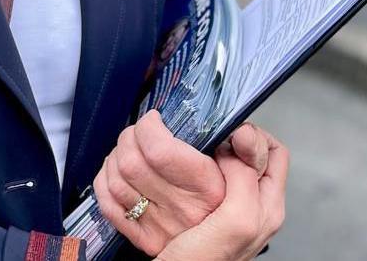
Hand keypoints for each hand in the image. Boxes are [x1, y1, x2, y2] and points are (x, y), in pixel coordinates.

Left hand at [93, 113, 274, 256]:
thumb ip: (251, 154)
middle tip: (141, 130)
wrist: (226, 258)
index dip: (149, 127)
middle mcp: (182, 209)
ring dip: (116, 155)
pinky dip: (105, 183)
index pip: (160, 150)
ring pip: (118, 180)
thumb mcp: (261, 185)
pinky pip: (110, 206)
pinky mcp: (146, 239)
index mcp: (210, 190)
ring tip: (129, 146)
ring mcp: (161, 226)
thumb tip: (240, 132)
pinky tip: (115, 172)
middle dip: (130, 136)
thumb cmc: (245, 219)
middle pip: (133, 162)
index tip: (155, 119)